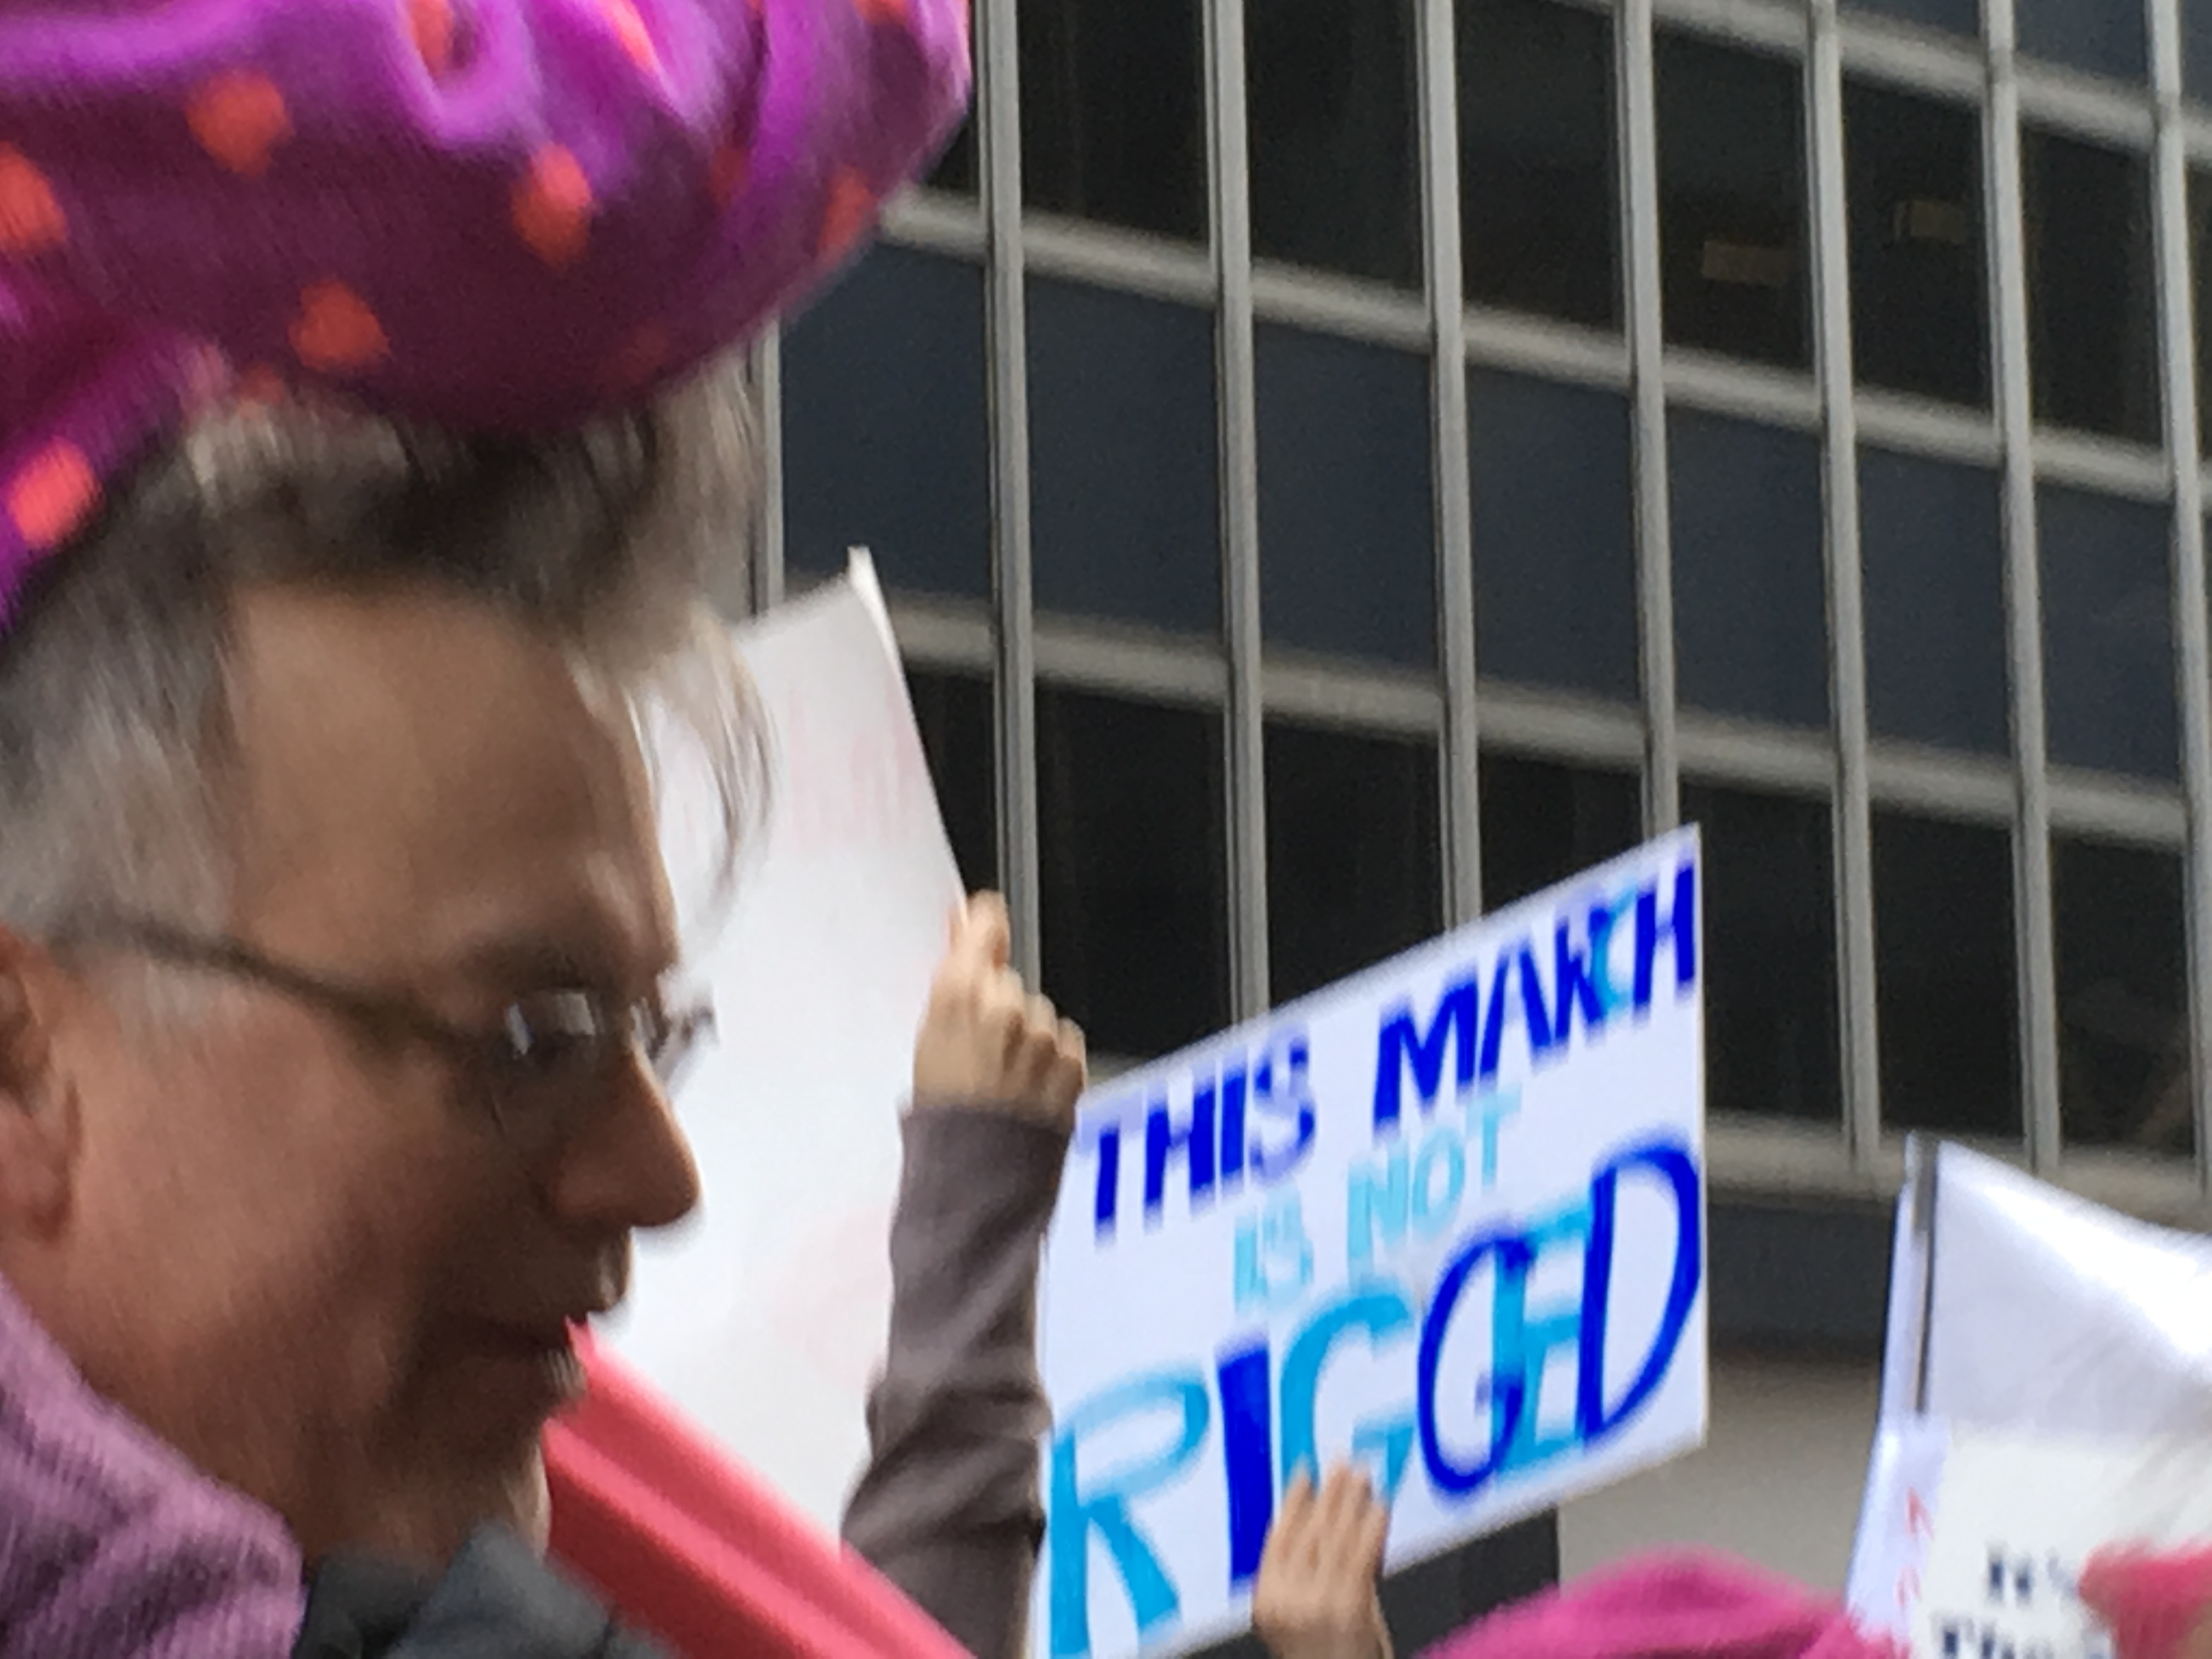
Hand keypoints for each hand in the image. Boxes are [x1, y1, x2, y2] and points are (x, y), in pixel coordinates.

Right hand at [912, 893, 1085, 1128]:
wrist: (977, 1178)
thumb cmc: (943, 1117)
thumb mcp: (930, 1037)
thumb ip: (955, 974)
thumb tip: (965, 922)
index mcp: (959, 994)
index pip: (986, 926)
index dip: (985, 925)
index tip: (982, 927)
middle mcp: (1006, 1005)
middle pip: (1009, 981)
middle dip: (1001, 1005)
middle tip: (980, 1050)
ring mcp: (1042, 1033)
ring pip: (1038, 1014)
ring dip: (1027, 1037)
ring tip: (1003, 1080)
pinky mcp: (1071, 1061)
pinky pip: (1063, 1043)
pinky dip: (1050, 1061)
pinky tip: (1027, 1090)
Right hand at [1253, 1464, 1391, 1658]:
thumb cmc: (1325, 1658)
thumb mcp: (1302, 1616)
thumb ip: (1309, 1575)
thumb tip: (1327, 1521)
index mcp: (1267, 1598)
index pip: (1279, 1535)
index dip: (1293, 1500)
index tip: (1305, 1471)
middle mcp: (1287, 1598)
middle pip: (1309, 1531)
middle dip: (1328, 1493)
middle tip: (1342, 1463)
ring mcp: (1318, 1602)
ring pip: (1335, 1538)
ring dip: (1351, 1501)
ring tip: (1363, 1476)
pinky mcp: (1350, 1606)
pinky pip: (1362, 1556)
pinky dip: (1372, 1527)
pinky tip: (1379, 1508)